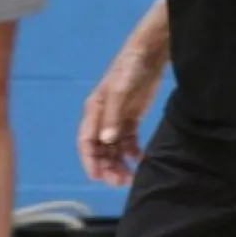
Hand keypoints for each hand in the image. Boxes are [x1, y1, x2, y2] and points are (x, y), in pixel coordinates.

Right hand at [77, 46, 164, 186]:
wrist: (149, 54)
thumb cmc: (130, 69)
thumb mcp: (120, 91)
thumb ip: (114, 117)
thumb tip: (107, 141)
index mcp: (95, 111)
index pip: (86, 141)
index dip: (89, 161)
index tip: (97, 178)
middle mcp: (103, 118)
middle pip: (100, 150)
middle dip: (106, 167)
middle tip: (121, 181)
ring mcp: (117, 120)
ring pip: (113, 150)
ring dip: (119, 165)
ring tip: (131, 177)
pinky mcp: (131, 120)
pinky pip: (129, 143)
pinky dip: (133, 154)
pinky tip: (142, 161)